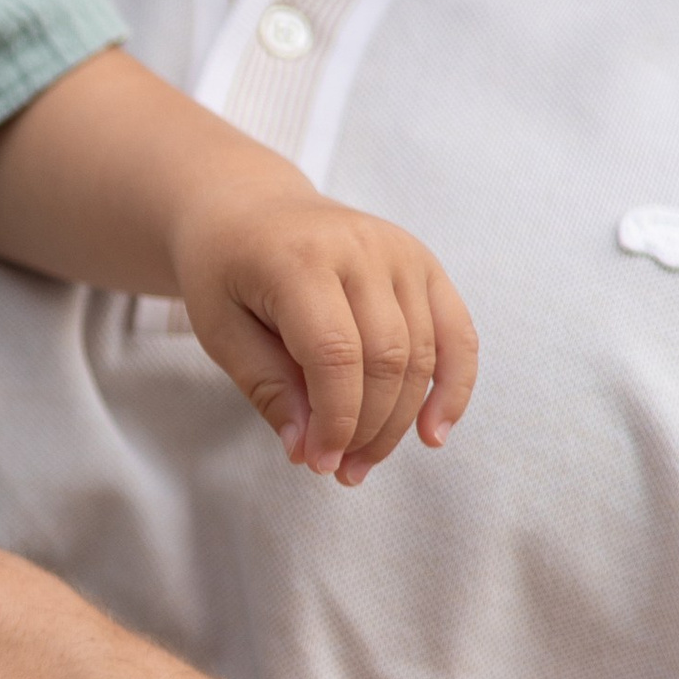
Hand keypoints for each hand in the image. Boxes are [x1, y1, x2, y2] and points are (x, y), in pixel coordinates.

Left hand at [172, 181, 477, 485]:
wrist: (249, 209)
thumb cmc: (226, 271)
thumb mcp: (220, 330)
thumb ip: (267, 387)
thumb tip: (308, 450)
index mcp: (300, 259)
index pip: (336, 354)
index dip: (336, 419)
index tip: (318, 462)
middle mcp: (360, 247)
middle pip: (388, 359)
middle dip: (368, 428)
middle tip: (341, 469)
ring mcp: (400, 252)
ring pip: (424, 354)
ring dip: (401, 421)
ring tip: (365, 460)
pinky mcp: (424, 263)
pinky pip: (458, 333)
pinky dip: (453, 387)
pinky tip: (433, 433)